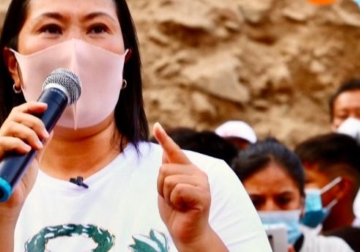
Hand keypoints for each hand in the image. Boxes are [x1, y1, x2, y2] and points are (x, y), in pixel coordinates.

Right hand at [0, 102, 49, 207]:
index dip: (30, 107)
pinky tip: (27, 150)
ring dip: (28, 133)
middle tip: (45, 135)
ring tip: (38, 145)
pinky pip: (1, 144)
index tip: (45, 107)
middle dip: (34, 122)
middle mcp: (1, 138)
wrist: (13, 198)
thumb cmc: (21, 177)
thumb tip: (52, 128)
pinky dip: (16, 144)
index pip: (17, 114)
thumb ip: (40, 143)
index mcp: (11, 135)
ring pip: (9, 128)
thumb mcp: (35, 157)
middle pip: (14, 118)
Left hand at [154, 123, 219, 249]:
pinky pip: (177, 190)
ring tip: (178, 205)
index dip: (164, 139)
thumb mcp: (167, 189)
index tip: (157, 126)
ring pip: (169, 179)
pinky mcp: (203, 195)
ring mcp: (202, 183)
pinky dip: (174, 201)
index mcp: (189, 170)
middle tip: (173, 200)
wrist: (186, 233)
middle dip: (161, 188)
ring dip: (167, 196)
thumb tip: (164, 149)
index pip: (174, 151)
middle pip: (164, 169)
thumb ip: (168, 170)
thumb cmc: (177, 213)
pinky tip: (183, 208)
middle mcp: (198, 173)